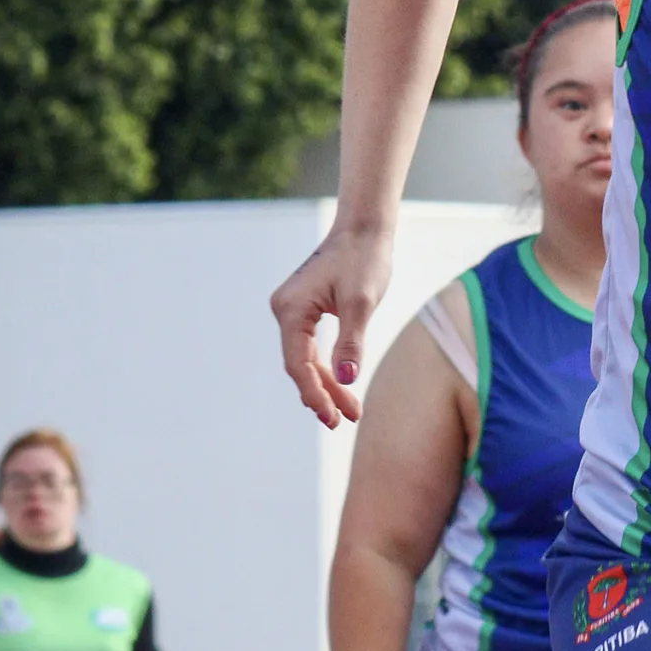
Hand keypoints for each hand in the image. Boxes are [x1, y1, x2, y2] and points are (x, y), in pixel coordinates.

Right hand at [271, 230, 393, 426]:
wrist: (364, 229)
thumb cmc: (365, 259)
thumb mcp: (362, 302)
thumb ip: (351, 342)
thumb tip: (345, 380)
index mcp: (291, 309)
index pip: (298, 362)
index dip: (314, 392)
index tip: (332, 416)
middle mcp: (285, 310)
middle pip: (300, 364)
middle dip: (323, 394)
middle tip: (342, 421)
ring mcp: (292, 310)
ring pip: (307, 358)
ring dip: (328, 384)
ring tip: (351, 412)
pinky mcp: (305, 310)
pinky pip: (312, 347)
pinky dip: (328, 367)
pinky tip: (341, 387)